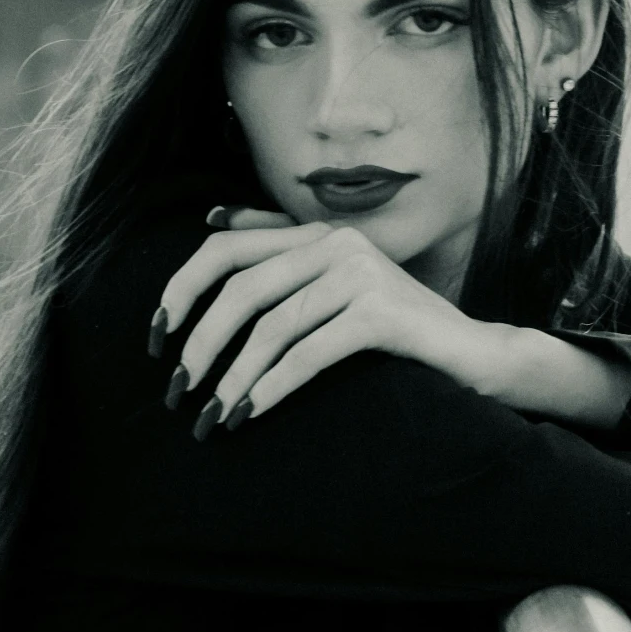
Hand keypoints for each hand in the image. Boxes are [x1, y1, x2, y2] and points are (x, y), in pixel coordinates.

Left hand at [151, 207, 496, 432]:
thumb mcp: (335, 286)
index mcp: (316, 235)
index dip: (182, 289)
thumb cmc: (397, 331)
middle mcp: (337, 244)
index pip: (226, 249)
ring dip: (233, 377)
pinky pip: (310, 352)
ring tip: (211, 415)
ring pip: (273, 327)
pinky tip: (251, 412)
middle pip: (241, 289)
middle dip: (201, 343)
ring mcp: (362, 274)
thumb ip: (282, 253)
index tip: (156, 337)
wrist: (474, 355)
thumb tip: (212, 216)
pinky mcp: (383, 313)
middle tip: (177, 390)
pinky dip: (273, 386)